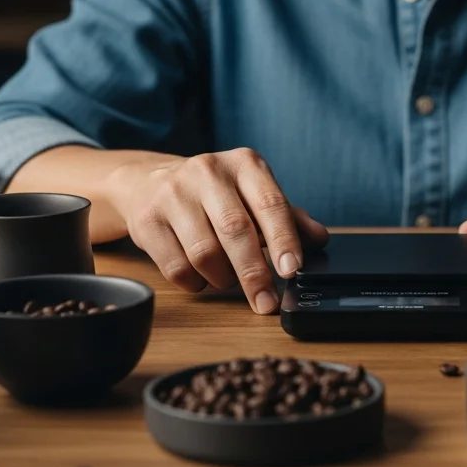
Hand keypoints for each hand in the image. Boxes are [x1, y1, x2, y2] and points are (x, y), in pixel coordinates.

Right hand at [102, 148, 327, 313]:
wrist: (148, 182)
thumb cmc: (213, 193)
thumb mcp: (253, 195)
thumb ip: (287, 218)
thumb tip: (319, 239)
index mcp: (243, 164)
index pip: (270, 204)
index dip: (283, 240)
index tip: (292, 271)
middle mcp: (208, 172)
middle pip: (236, 231)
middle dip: (254, 274)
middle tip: (266, 303)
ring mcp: (173, 194)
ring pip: (205, 253)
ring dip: (223, 278)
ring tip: (228, 279)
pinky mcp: (147, 220)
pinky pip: (176, 267)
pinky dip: (196, 283)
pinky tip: (202, 277)